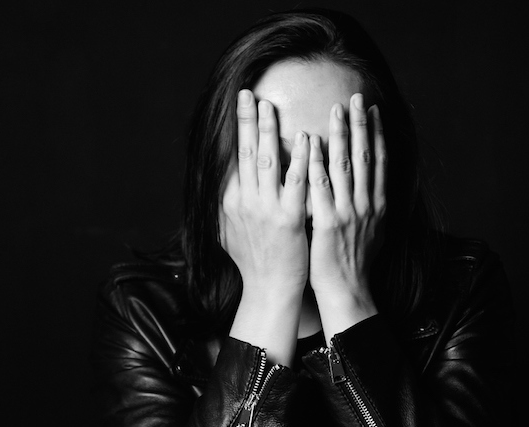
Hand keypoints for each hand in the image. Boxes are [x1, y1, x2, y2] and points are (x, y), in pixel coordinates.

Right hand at [220, 89, 311, 295]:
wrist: (269, 289)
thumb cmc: (254, 261)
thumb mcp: (229, 230)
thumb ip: (228, 203)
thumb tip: (224, 181)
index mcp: (231, 201)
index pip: (233, 156)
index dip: (237, 128)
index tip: (241, 104)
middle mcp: (244, 201)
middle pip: (244, 152)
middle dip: (246, 120)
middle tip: (248, 93)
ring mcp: (265, 209)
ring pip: (265, 161)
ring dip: (267, 131)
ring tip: (269, 106)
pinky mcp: (288, 219)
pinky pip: (294, 183)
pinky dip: (298, 160)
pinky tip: (304, 140)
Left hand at [308, 93, 385, 338]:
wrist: (348, 292)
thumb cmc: (355, 264)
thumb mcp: (373, 232)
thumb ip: (370, 208)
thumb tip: (371, 189)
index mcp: (378, 205)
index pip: (380, 161)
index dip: (377, 133)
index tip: (374, 110)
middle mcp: (367, 205)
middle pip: (366, 156)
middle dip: (361, 125)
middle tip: (357, 97)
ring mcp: (349, 212)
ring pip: (346, 166)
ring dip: (342, 135)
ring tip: (337, 110)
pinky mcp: (329, 223)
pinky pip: (322, 187)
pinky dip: (318, 163)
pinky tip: (312, 144)